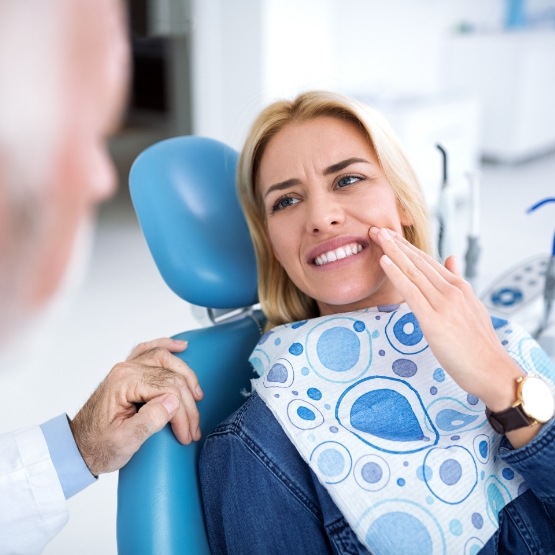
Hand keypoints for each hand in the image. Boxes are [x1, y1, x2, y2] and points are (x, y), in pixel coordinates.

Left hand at [70, 337, 202, 474]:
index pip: (168, 389)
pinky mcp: (129, 372)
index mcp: (124, 382)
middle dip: (187, 403)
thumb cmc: (98, 446)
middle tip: (193, 427)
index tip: (186, 433)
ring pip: (166, 359)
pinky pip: (150, 351)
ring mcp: (127, 368)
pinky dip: (167, 346)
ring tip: (197, 395)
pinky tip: (181, 347)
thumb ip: (149, 421)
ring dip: (185, 375)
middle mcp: (126, 370)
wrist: (78, 448)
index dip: (182, 412)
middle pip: (171, 376)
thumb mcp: (124, 442)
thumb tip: (173, 401)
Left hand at [368, 227, 523, 408]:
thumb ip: (459, 281)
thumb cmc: (480, 344)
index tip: (391, 235)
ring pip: (413, 271)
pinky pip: (410, 292)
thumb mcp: (473, 307)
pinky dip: (396, 274)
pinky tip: (384, 261)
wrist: (493, 371)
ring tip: (377, 236)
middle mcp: (451, 290)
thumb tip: (450, 258)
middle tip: (376, 228)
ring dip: (392, 251)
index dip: (407, 247)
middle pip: (418, 261)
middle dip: (396, 243)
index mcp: (459, 287)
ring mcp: (443, 304)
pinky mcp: (434, 321)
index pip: (428, 261)